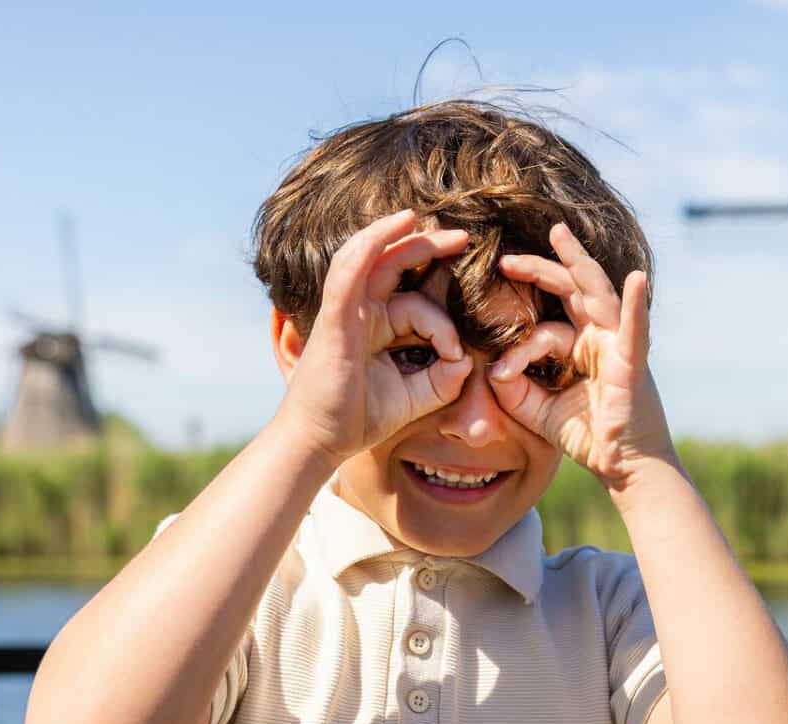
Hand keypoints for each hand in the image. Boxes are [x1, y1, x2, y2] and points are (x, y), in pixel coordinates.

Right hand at [270, 209, 473, 463]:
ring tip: (420, 218)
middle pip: (392, 265)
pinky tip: (393, 226)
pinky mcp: (335, 320)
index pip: (418, 305)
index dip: (445, 326)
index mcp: (377, 327)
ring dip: (396, 236)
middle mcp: (360, 312)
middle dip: (426, 247)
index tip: (457, 356)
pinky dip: (368, 247)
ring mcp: (344, 312)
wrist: (320, 442)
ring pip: (368, 259)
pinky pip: (348, 274)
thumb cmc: (359, 418)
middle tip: (463, 236)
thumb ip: (443, 379)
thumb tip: (466, 360)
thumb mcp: (415, 397)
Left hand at [490, 223, 676, 493]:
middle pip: (570, 291)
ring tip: (557, 234)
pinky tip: (636, 278)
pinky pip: (634, 328)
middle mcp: (600, 339)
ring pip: (596, 293)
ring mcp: (618, 345)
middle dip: (540, 269)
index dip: (517, 346)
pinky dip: (636, 303)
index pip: (543, 330)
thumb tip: (493, 368)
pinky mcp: (632, 362)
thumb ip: (514, 389)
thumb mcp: (539, 410)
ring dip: (577, 262)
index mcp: (581, 348)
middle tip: (506, 258)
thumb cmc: (589, 436)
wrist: (623, 467)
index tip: (499, 372)